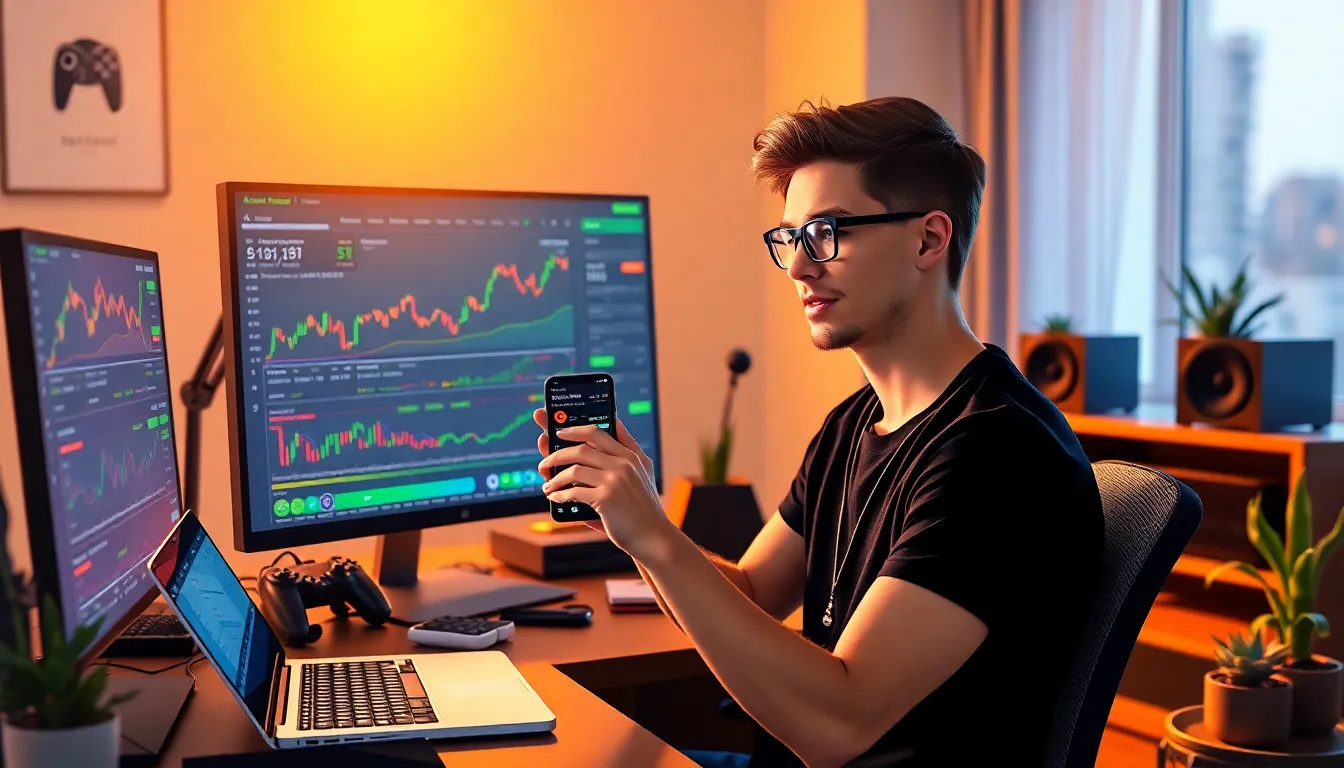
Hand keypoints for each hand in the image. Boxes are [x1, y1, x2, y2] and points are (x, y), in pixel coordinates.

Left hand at [531, 408, 675, 562]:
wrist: (653, 535)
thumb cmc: (644, 506)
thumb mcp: (644, 470)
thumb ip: (628, 447)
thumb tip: (615, 423)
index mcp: (630, 455)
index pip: (597, 433)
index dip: (574, 430)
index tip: (559, 431)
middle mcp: (623, 464)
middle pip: (580, 450)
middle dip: (556, 455)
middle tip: (544, 463)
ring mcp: (614, 480)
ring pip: (574, 470)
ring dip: (555, 478)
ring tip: (547, 485)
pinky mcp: (605, 499)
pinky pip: (574, 492)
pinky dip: (560, 494)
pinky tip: (554, 497)